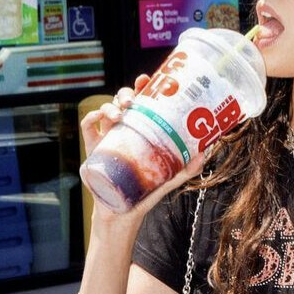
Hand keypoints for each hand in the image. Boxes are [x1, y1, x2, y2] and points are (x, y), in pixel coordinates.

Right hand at [82, 76, 217, 233]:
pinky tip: (100, 119)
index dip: (142, 87)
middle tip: (133, 100)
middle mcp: (124, 130)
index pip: (142, 102)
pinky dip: (91, 117)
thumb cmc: (145, 193)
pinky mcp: (92, 150)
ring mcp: (107, 138)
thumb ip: (186, 168)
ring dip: (110, 105)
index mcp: (142, 131)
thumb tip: (206, 152)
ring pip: (105, 109)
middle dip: (126, 93)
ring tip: (119, 114)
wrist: (122, 214)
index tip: (146, 79)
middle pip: (122, 101)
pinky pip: (88, 126)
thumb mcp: (168, 178)